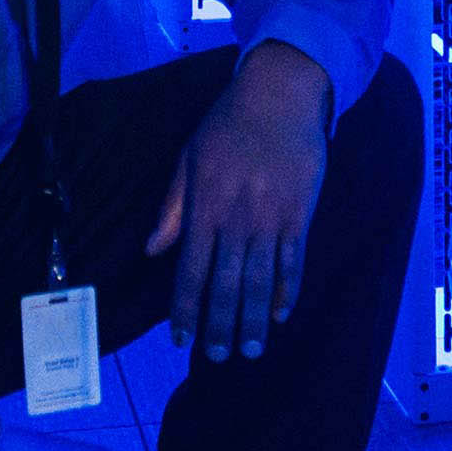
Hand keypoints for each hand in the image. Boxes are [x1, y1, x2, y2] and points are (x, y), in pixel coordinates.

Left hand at [148, 41, 332, 362]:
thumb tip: (152, 250)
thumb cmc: (227, 124)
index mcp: (204, 207)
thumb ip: (172, 207)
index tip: (180, 338)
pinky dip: (288, 289)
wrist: (280, 94)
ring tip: (252, 348)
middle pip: (226, 285)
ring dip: (255, 319)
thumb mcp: (189, 158)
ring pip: (261, 280)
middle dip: (220, 325)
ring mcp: (271, 218)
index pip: (189, 271)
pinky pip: (294, 260)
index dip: (184, 309)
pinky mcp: (300, 213)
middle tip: (218, 356)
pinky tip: (283, 312)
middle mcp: (236, 219)